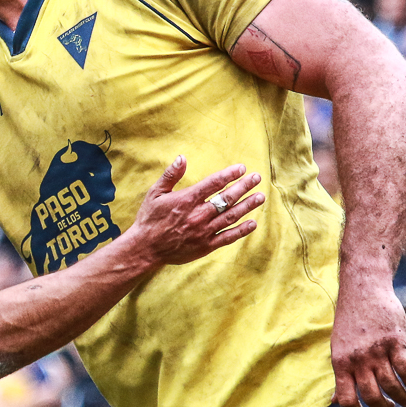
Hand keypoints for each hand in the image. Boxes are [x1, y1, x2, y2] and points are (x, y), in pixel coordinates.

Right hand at [127, 156, 263, 266]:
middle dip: (244, 187)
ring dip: (247, 206)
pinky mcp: (205, 246)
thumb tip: (182, 158)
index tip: (241, 168)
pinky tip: (253, 223)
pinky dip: (241, 231)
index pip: (213, 183)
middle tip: (256, 178)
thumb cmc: (150, 219)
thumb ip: (170, 175)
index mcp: (187, 199)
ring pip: (231, 217)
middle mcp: (198, 214)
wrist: (145, 248)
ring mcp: (203, 231)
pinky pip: (228, 238)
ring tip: (260, 197)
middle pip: (227, 198)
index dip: (229, 174)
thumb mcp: (155, 193)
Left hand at [330, 275, 405, 406]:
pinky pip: (405, 370)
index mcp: (340, 362)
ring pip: (391, 385)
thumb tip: (335, 401)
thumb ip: (341, 373)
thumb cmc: (350, 320)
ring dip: (402, 398)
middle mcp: (357, 359)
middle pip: (372, 395)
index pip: (346, 399)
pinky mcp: (395, 342)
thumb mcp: (338, 346)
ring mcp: (376, 351)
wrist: (363, 288)